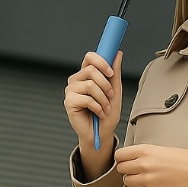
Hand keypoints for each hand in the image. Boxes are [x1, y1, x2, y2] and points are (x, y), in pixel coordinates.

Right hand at [64, 51, 122, 176]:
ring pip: (90, 85)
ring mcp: (71, 90)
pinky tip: (99, 113)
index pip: (89, 57)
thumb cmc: (107, 113)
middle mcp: (77, 80)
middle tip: (111, 95)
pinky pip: (87, 99)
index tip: (111, 72)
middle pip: (91, 70)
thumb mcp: (115, 91)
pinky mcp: (69, 102)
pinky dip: (98, 107)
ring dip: (103, 99)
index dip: (101, 61)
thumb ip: (115, 73)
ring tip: (105, 107)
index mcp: (86, 74)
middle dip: (106, 84)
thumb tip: (118, 54)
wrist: (101, 133)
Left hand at [115, 145, 187, 186]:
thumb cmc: (187, 160)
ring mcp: (147, 180)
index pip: (119, 155)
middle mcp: (144, 164)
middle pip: (121, 169)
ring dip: (134, 181)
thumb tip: (132, 158)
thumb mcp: (163, 149)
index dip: (121, 159)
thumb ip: (145, 153)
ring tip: (146, 179)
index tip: (125, 161)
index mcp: (146, 150)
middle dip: (127, 170)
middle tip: (136, 171)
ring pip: (127, 182)